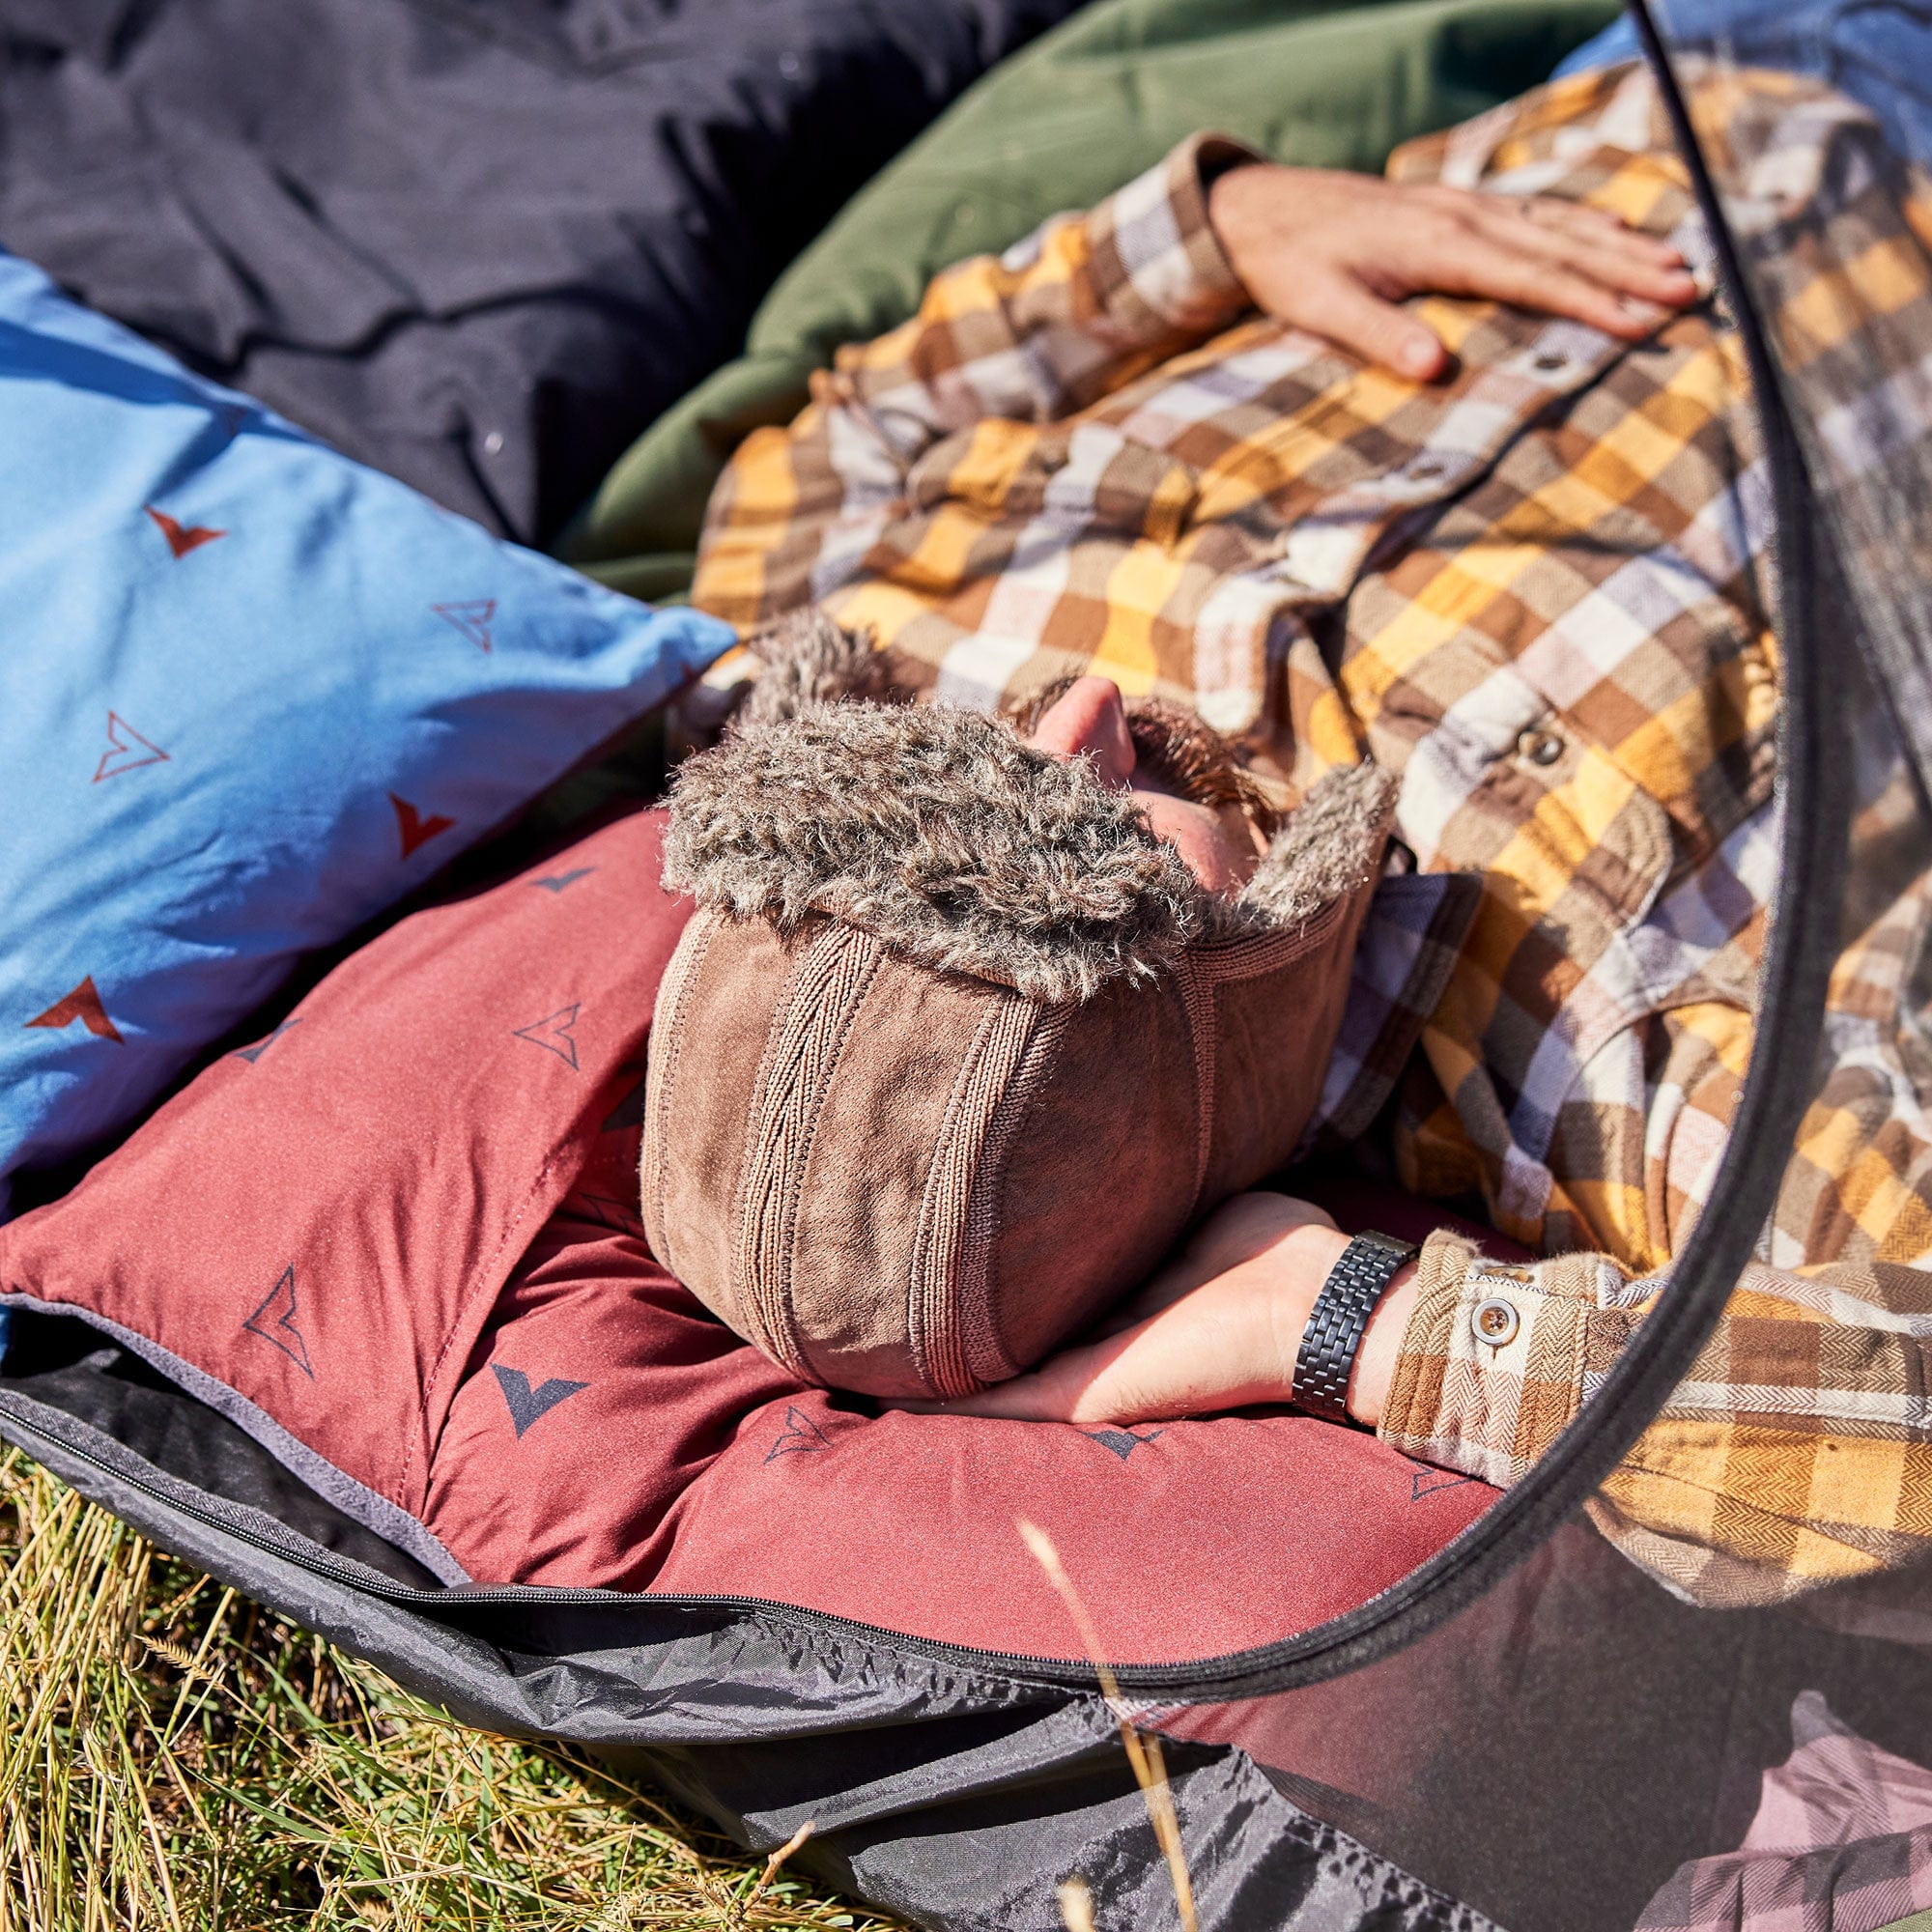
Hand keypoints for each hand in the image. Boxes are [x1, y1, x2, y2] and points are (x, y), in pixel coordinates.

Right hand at [896, 1192, 1419, 1428]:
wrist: (1312, 1308)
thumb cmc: (1276, 1251)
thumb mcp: (1202, 1205)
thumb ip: (1157, 1192)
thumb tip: (1127, 1147)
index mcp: (1126, 1300)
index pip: (1048, 1295)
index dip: (996, 1276)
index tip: (938, 1259)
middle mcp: (1100, 1344)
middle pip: (1011, 1347)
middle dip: (949, 1335)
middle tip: (874, 1316)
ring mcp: (1088, 1374)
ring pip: (991, 1383)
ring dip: (932, 1379)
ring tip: (861, 1370)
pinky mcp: (1085, 1392)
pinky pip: (1000, 1403)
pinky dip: (943, 1405)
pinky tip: (888, 1401)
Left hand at [1207, 162, 1698, 378]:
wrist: (1258, 211)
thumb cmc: (1289, 265)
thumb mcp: (1320, 307)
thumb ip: (1379, 334)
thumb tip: (1433, 369)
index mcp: (1439, 242)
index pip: (1531, 275)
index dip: (1588, 299)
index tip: (1639, 321)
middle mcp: (1463, 214)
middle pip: (1560, 243)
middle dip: (1627, 269)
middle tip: (1688, 291)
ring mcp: (1464, 204)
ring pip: (1556, 222)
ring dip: (1617, 244)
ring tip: (1674, 264)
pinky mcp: (1456, 206)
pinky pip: (1534, 212)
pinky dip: (1581, 223)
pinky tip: (1613, 232)